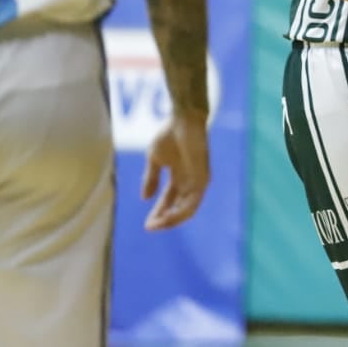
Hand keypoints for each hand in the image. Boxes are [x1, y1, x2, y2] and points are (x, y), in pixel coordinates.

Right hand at [142, 114, 210, 230]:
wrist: (183, 120)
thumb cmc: (170, 134)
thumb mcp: (155, 159)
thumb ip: (151, 178)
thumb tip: (144, 198)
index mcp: (179, 178)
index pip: (169, 201)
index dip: (158, 213)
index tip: (146, 225)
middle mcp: (189, 182)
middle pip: (178, 208)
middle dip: (164, 219)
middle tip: (150, 227)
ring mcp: (197, 181)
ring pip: (187, 209)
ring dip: (172, 219)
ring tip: (157, 224)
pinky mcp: (203, 178)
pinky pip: (193, 202)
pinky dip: (181, 212)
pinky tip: (168, 216)